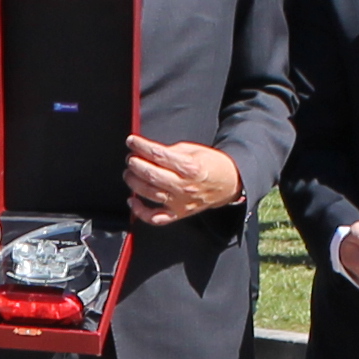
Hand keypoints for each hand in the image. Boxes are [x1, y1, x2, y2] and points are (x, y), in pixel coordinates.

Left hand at [122, 136, 238, 224]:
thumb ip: (170, 151)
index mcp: (189, 167)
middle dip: (134, 164)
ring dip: (133, 182)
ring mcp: (180, 202)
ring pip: (149, 193)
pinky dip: (140, 211)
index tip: (131, 141)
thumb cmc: (211, 165)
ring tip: (129, 173)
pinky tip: (132, 200)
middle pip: (151, 174)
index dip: (141, 146)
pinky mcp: (178, 214)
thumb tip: (148, 151)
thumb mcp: (193, 150)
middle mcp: (184, 186)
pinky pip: (155, 218)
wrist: (229, 183)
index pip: (158, 155)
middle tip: (130, 158)